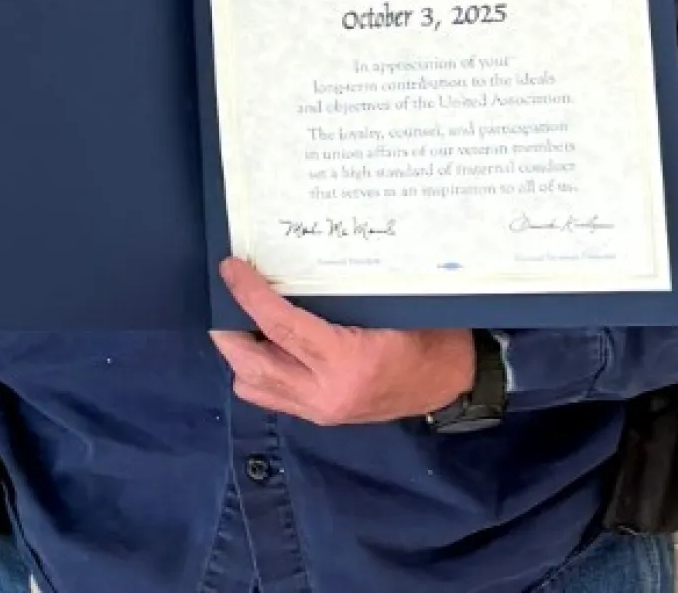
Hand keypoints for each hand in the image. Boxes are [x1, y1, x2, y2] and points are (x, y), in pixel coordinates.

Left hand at [210, 257, 475, 425]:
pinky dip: (259, 370)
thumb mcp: (388, 303)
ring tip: (244, 319)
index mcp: (346, 362)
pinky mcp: (320, 418)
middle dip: (228, 331)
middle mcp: (325, 395)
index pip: (280, 326)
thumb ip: (338, 294)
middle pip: (251, 367)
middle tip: (226, 295)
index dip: (249, 294)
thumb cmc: (427, 331)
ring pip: (253, 387)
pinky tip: (269, 344)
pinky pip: (271, 397)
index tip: (230, 267)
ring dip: (240, 354)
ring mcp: (321, 412)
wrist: (451, 380)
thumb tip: (288, 259)